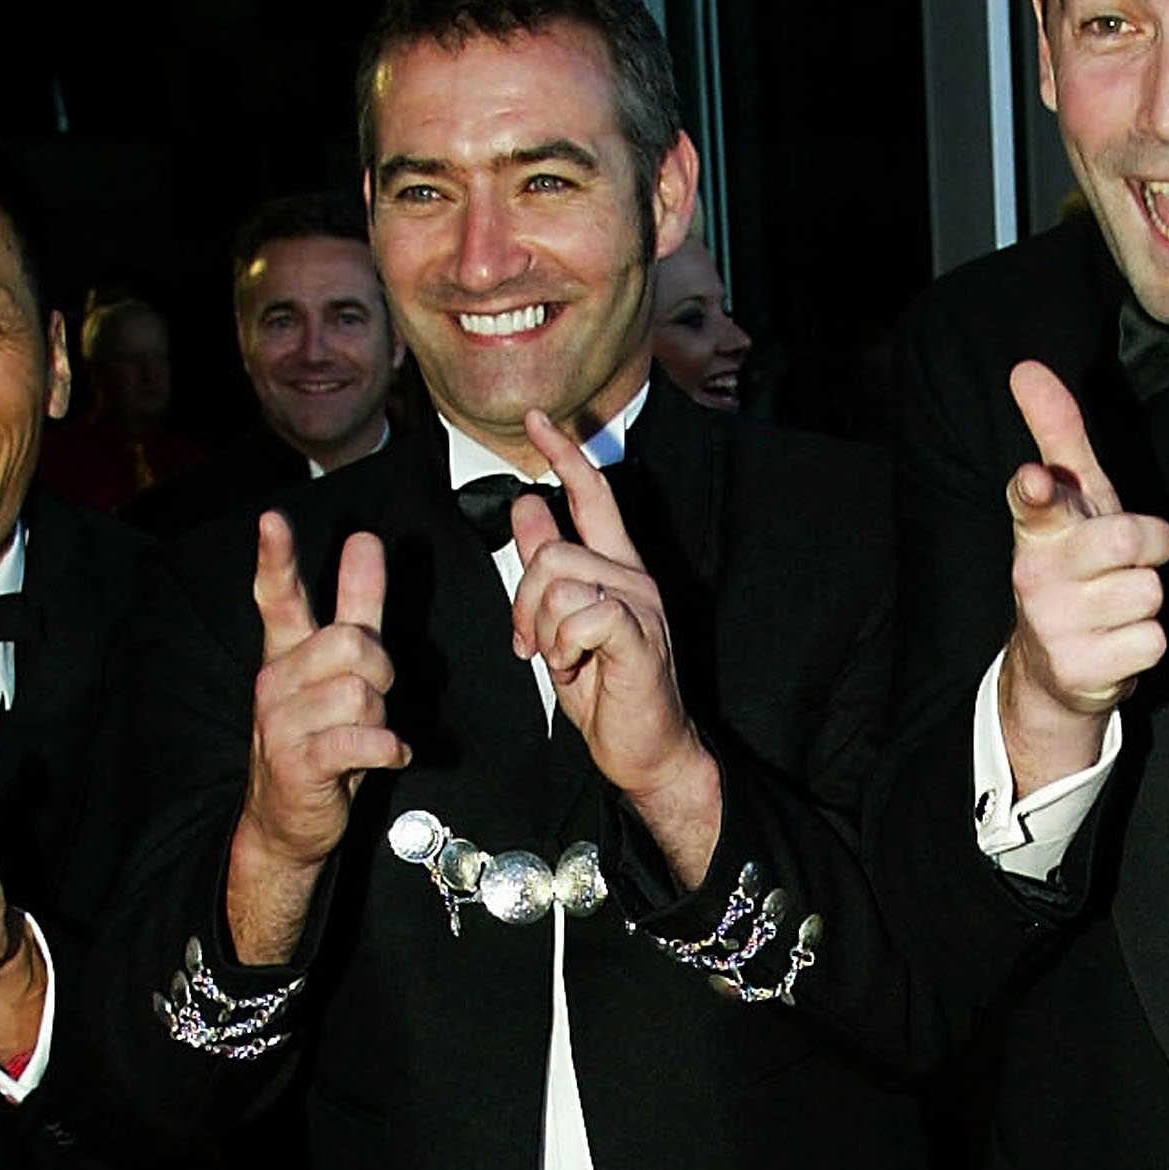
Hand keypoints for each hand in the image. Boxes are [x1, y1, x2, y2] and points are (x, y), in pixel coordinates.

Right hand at [241, 513, 407, 874]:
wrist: (287, 819)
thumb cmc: (318, 739)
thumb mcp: (338, 667)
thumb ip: (355, 603)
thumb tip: (364, 541)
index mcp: (286, 653)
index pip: (278, 597)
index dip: (277, 559)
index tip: (272, 521)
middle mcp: (277, 681)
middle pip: (350, 643)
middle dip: (382, 669)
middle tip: (374, 695)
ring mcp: (282, 722)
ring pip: (361, 693)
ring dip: (382, 716)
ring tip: (368, 732)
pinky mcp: (298, 762)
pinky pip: (361, 740)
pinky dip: (386, 748)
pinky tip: (384, 754)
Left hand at [510, 410, 708, 805]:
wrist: (645, 751)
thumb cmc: (606, 692)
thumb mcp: (559, 624)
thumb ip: (547, 566)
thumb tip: (527, 507)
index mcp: (616, 568)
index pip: (592, 494)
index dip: (565, 454)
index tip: (537, 419)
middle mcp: (633, 576)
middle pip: (552, 552)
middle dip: (523, 604)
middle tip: (532, 646)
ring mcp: (640, 604)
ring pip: (559, 582)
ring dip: (544, 631)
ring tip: (564, 662)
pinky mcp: (639, 635)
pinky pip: (582, 615)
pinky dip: (565, 646)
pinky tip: (579, 668)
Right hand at [998, 361, 1168, 783]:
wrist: (1056, 664)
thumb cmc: (1075, 567)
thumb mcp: (1070, 501)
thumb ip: (1056, 433)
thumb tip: (1027, 369)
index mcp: (1036, 529)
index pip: (1032, 502)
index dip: (1038, 490)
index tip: (1035, 481)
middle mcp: (1036, 574)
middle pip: (1130, 538)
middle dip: (1148, 545)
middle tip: (1130, 557)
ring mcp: (1054, 625)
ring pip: (1148, 590)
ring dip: (1148, 597)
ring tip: (1120, 603)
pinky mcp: (1082, 669)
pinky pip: (1153, 639)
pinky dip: (1148, 641)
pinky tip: (1120, 640)